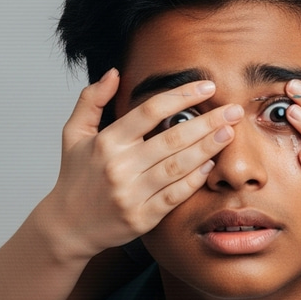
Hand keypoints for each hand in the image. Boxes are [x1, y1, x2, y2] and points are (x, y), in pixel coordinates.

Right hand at [40, 69, 242, 260]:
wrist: (68, 227)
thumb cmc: (75, 177)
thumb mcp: (73, 134)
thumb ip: (91, 100)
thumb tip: (114, 72)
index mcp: (106, 142)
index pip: (150, 110)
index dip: (182, 96)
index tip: (206, 87)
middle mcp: (120, 166)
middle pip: (172, 138)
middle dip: (207, 122)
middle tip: (232, 110)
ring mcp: (131, 193)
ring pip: (178, 166)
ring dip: (207, 148)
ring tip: (229, 133)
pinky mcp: (142, 217)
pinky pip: (175, 195)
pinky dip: (194, 180)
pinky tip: (210, 165)